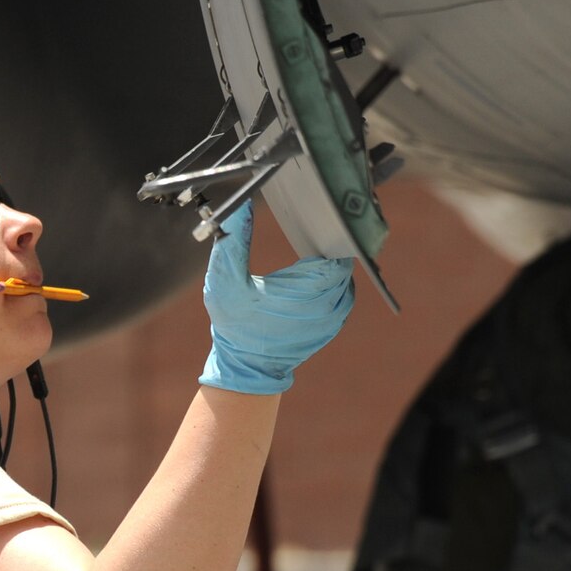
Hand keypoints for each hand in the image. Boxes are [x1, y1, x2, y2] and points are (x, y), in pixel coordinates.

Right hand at [200, 200, 354, 393]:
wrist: (246, 367)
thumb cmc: (235, 324)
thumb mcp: (224, 281)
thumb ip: (232, 241)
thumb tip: (240, 204)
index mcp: (310, 289)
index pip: (338, 249)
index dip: (330, 231)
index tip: (316, 218)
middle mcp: (331, 303)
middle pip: (344, 260)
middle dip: (330, 243)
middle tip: (314, 226)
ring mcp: (336, 316)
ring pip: (346, 275)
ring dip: (332, 262)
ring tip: (315, 246)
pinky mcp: (335, 324)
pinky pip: (343, 292)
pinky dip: (332, 280)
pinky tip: (313, 271)